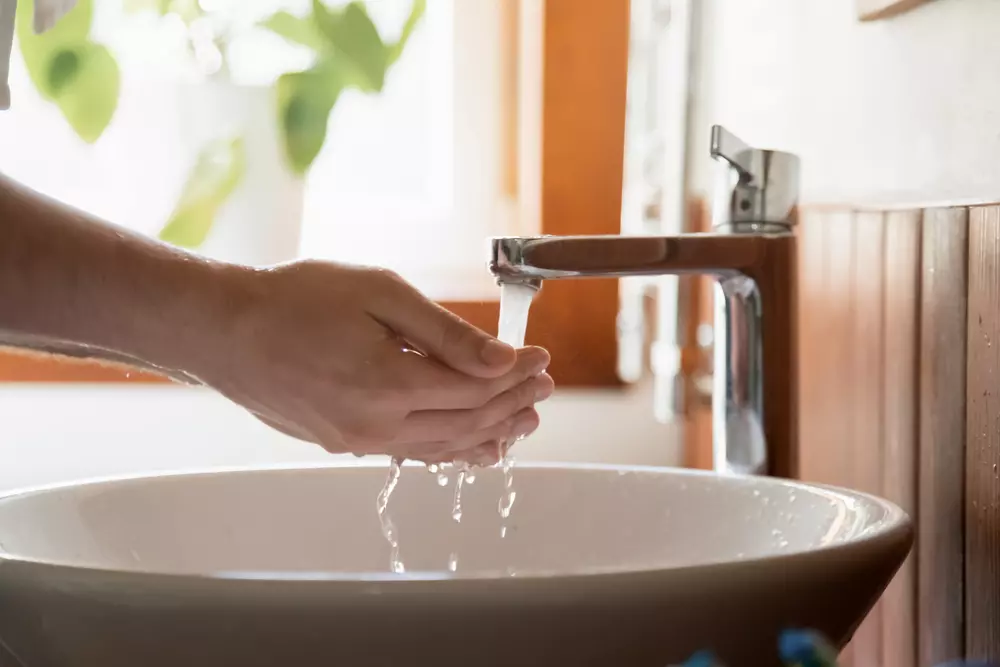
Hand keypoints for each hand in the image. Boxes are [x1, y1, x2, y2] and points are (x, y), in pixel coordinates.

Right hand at [184, 260, 552, 463]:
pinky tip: (472, 446)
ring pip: (444, 447)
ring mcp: (358, 441)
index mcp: (390, 383)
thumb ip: (445, 332)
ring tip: (523, 420)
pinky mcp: (343, 444)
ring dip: (489, 432)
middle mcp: (377, 424)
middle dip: (512, 404)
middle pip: (468, 422)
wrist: (226, 331)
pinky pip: (413, 453)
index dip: (516, 374)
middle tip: (543, 387)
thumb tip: (502, 357)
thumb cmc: (296, 300)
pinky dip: (451, 449)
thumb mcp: (379, 294)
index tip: (540, 357)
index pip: (477, 387)